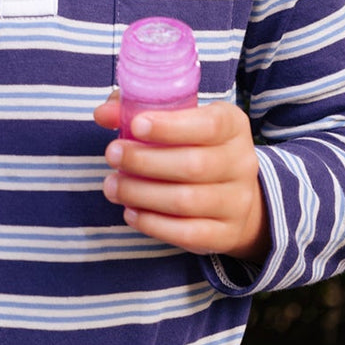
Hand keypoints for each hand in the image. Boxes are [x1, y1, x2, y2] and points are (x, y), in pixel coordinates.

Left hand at [94, 95, 269, 264]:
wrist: (234, 195)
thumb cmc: (194, 147)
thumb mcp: (176, 119)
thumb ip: (139, 110)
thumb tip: (103, 114)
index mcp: (232, 125)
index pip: (209, 125)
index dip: (171, 126)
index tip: (136, 125)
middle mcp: (242, 162)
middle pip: (192, 165)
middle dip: (144, 161)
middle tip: (112, 155)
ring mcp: (238, 201)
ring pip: (186, 201)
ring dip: (140, 193)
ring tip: (112, 185)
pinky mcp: (226, 234)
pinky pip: (188, 233)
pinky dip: (153, 224)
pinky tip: (131, 212)